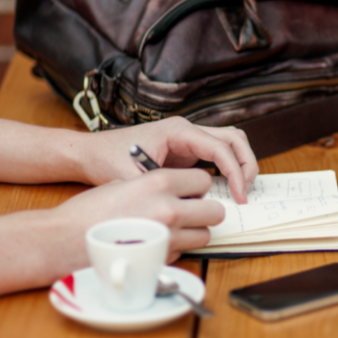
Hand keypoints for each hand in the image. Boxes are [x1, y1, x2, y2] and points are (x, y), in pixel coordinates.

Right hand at [54, 168, 224, 263]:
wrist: (64, 240)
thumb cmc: (89, 211)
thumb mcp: (123, 183)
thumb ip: (154, 186)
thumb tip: (176, 191)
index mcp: (159, 182)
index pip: (204, 180)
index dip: (198, 186)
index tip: (191, 191)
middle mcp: (169, 208)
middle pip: (215, 211)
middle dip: (206, 211)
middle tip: (192, 211)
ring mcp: (168, 237)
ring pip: (205, 235)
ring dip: (195, 232)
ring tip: (174, 229)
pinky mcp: (162, 259)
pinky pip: (185, 252)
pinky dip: (177, 248)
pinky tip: (157, 242)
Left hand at [78, 117, 257, 203]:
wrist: (91, 153)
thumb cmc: (108, 160)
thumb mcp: (135, 179)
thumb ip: (163, 191)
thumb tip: (191, 207)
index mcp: (178, 130)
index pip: (221, 147)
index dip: (235, 173)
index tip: (239, 196)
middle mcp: (187, 130)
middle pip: (234, 139)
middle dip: (246, 165)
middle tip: (246, 192)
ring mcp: (189, 138)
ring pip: (230, 142)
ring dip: (241, 164)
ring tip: (241, 190)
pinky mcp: (187, 150)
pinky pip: (218, 154)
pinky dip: (229, 168)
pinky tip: (226, 189)